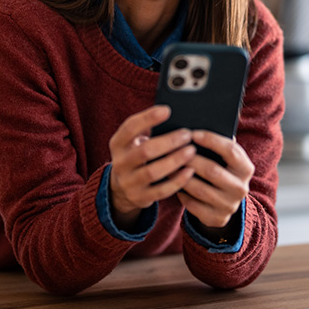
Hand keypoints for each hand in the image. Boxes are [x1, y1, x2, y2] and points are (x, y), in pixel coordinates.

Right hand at [108, 105, 195, 230]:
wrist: (121, 188)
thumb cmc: (135, 155)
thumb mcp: (133, 141)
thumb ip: (146, 127)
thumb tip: (170, 112)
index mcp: (117, 144)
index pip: (130, 128)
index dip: (148, 118)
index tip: (167, 110)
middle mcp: (120, 163)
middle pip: (145, 151)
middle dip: (168, 142)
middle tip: (187, 135)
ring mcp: (129, 182)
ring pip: (153, 172)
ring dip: (175, 160)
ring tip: (191, 151)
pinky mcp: (140, 197)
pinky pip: (161, 191)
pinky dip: (177, 181)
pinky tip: (190, 171)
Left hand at [176, 130, 254, 231]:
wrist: (225, 202)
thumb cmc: (220, 170)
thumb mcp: (224, 158)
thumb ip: (217, 145)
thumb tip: (196, 126)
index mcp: (245, 168)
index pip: (230, 151)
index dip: (211, 140)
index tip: (193, 133)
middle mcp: (241, 188)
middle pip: (213, 171)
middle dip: (191, 159)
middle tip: (174, 150)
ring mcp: (230, 205)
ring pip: (200, 189)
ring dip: (182, 177)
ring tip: (168, 166)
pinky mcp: (217, 218)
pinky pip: (194, 206)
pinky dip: (182, 195)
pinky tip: (173, 185)